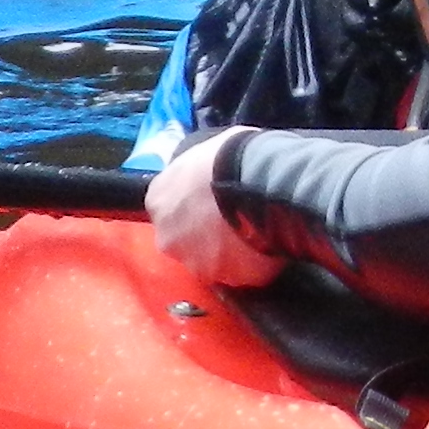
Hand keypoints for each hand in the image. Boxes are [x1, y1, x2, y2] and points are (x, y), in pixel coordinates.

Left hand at [146, 136, 287, 286]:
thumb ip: (199, 172)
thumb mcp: (205, 150)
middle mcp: (169, 236)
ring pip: (215, 262)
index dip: (195, 209)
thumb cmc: (232, 156)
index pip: (170, 212)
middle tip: (236, 221)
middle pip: (187, 243)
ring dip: (232, 253)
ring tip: (257, 232)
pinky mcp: (229, 279)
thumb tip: (211, 173)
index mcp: (159, 199)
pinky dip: (256, 265)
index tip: (213, 206)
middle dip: (209, 237)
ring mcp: (197, 262)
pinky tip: (269, 244)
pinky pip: (244, 274)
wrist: (258, 181)